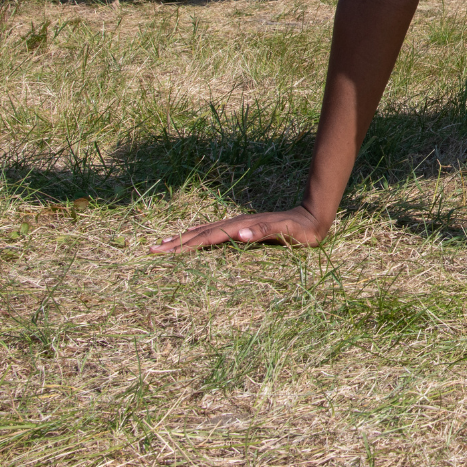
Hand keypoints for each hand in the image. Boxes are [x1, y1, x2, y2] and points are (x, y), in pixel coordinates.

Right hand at [150, 206, 329, 252]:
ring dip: (184, 239)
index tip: (163, 250)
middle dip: (176, 242)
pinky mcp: (243, 229)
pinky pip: (214, 234)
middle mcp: (236, 225)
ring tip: (165, 244)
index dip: (185, 245)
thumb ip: (263, 231)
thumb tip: (238, 234)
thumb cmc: (301, 230)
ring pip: (204, 232)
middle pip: (200, 233)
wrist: (313, 217)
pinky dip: (199, 237)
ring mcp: (238, 226)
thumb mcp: (286, 231)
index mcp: (240, 227)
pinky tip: (194, 240)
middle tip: (152, 250)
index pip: (207, 237)